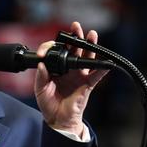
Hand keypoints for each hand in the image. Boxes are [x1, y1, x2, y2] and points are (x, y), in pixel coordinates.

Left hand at [34, 22, 107, 137]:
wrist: (58, 119)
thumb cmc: (48, 104)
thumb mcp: (40, 90)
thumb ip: (41, 77)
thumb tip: (42, 64)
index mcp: (56, 68)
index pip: (56, 52)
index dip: (53, 46)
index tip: (48, 48)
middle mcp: (68, 69)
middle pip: (74, 49)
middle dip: (76, 37)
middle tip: (75, 27)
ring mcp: (79, 75)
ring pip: (86, 58)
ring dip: (90, 46)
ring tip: (91, 34)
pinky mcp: (87, 84)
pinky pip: (96, 75)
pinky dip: (102, 69)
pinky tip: (106, 62)